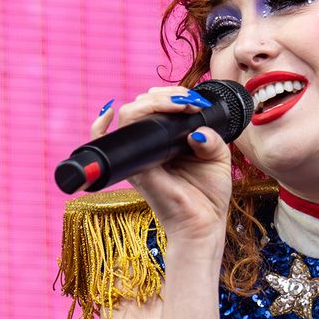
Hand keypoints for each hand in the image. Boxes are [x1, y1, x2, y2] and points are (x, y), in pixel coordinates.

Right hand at [91, 87, 232, 261]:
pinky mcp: (136, 169)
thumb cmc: (209, 195)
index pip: (157, 107)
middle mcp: (150, 146)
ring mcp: (140, 157)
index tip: (194, 99)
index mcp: (167, 141)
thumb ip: (211, 137)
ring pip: (129, 116)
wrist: (205, 224)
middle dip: (166, 95)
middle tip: (189, 101)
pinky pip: (108, 142)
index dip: (172, 95)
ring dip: (154, 102)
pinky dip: (101, 125)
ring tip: (180, 104)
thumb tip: (195, 130)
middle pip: (142, 106)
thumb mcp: (218, 157)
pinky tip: (111, 112)